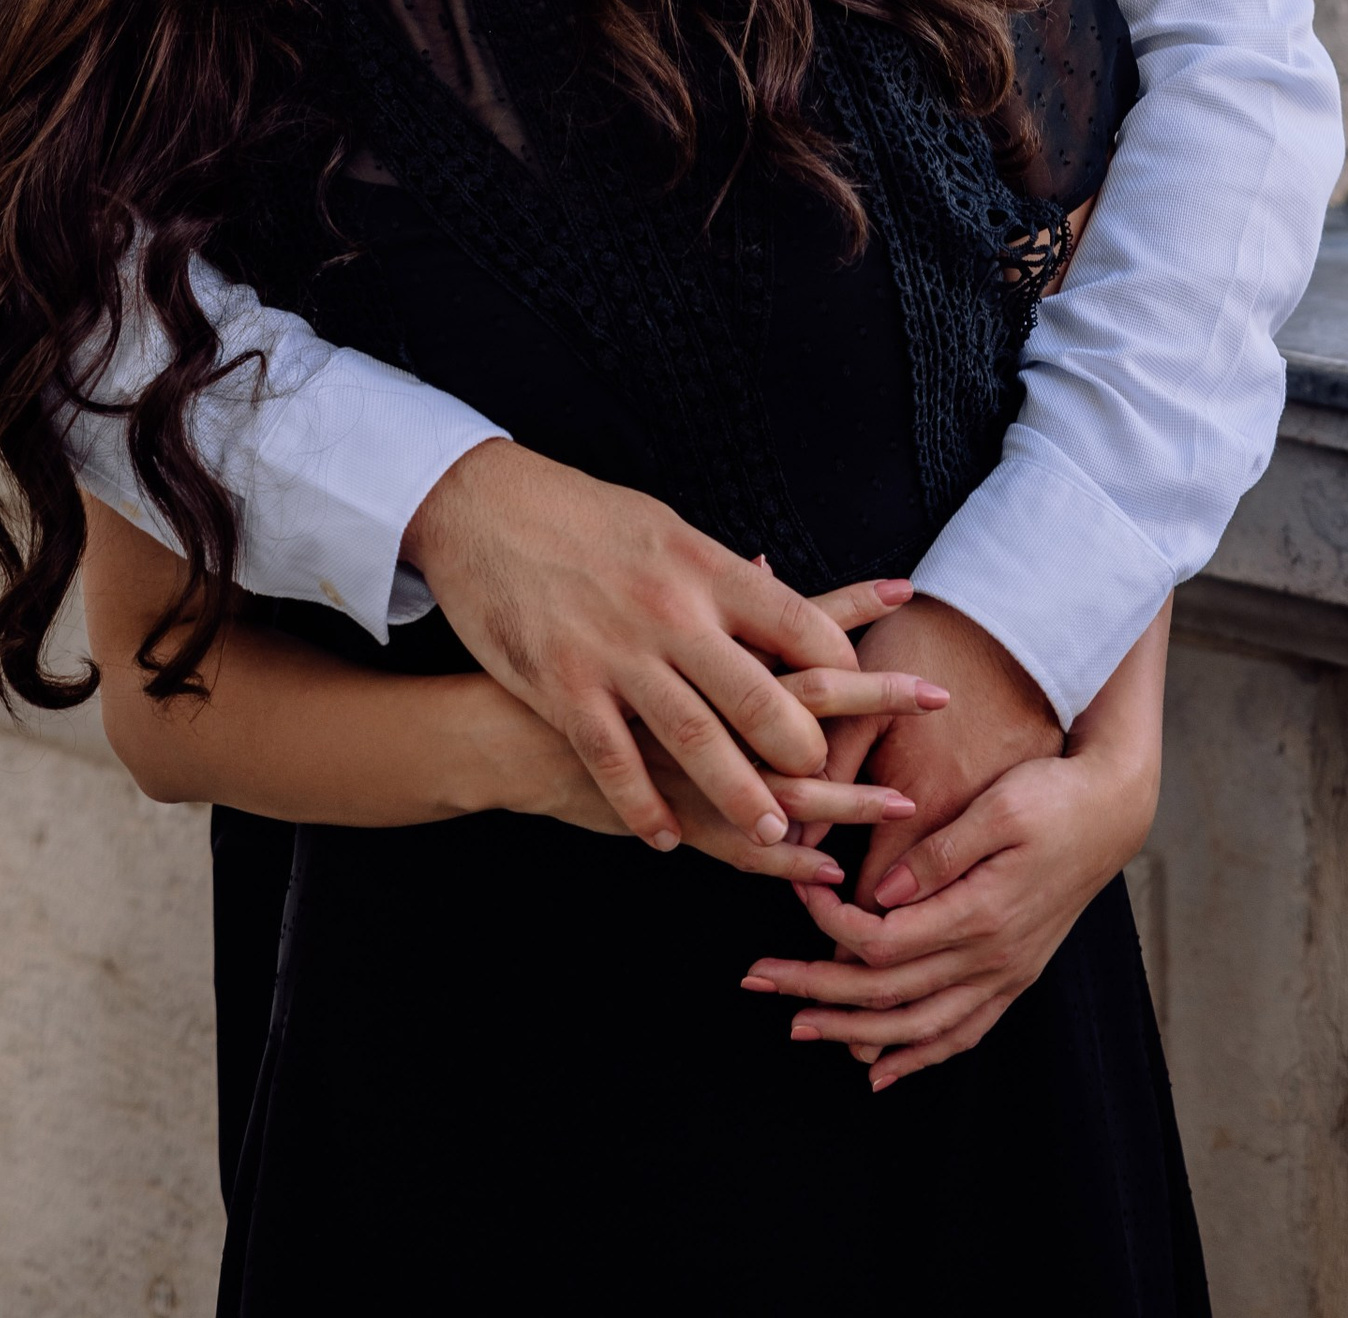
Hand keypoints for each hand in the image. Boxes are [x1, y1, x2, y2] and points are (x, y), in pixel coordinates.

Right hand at [402, 441, 914, 850]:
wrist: (483, 508)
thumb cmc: (582, 516)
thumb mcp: (663, 528)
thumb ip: (717, 573)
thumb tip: (776, 587)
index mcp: (702, 565)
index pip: (799, 621)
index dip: (842, 665)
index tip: (864, 696)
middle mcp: (669, 609)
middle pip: (758, 691)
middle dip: (802, 748)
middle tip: (827, 782)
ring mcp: (615, 652)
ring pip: (695, 738)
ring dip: (739, 794)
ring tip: (772, 830)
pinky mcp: (563, 685)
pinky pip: (614, 762)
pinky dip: (643, 807)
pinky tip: (663, 839)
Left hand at [742, 605, 1169, 1092]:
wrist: (1112, 811)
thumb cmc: (1052, 796)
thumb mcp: (999, 807)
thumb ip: (940, 852)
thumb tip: (881, 891)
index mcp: (981, 914)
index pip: (883, 939)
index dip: (828, 921)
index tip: (796, 885)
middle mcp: (993, 958)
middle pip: (889, 994)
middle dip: (816, 989)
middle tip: (757, 981)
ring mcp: (1006, 975)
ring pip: (920, 1028)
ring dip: (854, 1031)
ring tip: (799, 1029)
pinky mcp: (1013, 976)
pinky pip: (961, 1034)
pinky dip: (916, 1057)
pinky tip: (878, 1069)